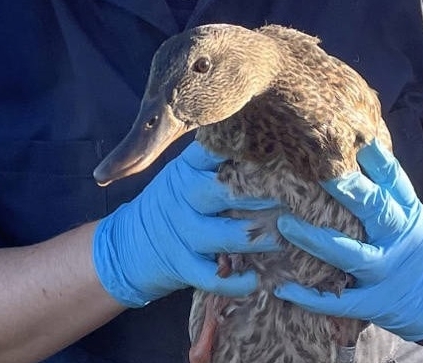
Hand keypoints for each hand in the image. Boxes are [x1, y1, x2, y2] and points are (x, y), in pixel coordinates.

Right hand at [93, 141, 280, 307]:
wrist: (128, 243)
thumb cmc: (174, 201)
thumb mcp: (186, 173)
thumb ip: (217, 160)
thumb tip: (266, 141)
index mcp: (186, 168)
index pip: (214, 150)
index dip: (244, 148)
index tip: (275, 147)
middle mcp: (184, 196)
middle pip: (224, 191)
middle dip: (262, 194)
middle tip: (294, 195)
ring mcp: (182, 232)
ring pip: (222, 235)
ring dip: (255, 238)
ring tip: (281, 238)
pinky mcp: (182, 265)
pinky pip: (211, 277)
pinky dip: (235, 281)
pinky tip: (256, 279)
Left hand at [272, 141, 422, 341]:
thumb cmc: (416, 248)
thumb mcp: (411, 215)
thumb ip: (387, 188)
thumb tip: (354, 145)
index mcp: (407, 212)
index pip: (393, 179)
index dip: (375, 159)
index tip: (355, 138)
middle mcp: (397, 238)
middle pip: (375, 209)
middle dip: (349, 189)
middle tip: (319, 171)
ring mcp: (386, 272)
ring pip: (349, 254)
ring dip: (316, 239)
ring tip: (284, 224)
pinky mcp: (374, 302)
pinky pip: (339, 301)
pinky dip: (310, 297)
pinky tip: (282, 287)